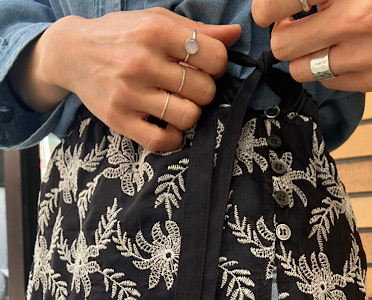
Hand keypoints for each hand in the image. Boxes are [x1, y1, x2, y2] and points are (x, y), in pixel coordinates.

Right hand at [11, 8, 240, 150]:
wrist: (72, 53)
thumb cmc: (120, 35)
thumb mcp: (155, 21)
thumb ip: (195, 30)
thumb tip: (234, 36)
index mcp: (155, 32)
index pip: (214, 58)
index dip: (216, 66)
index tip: (204, 67)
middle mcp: (142, 62)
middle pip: (203, 90)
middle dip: (203, 91)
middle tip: (188, 88)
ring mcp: (129, 93)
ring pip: (188, 116)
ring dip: (190, 114)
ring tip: (179, 105)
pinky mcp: (119, 119)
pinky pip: (161, 141)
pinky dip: (174, 139)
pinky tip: (170, 127)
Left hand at [251, 0, 371, 91]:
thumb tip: (280, 6)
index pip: (279, 4)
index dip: (267, 9)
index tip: (270, 11)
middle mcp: (356, 21)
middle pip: (283, 45)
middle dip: (283, 33)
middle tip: (294, 22)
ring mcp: (366, 55)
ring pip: (300, 70)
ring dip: (303, 54)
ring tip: (319, 37)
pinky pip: (328, 82)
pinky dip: (329, 66)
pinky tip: (345, 48)